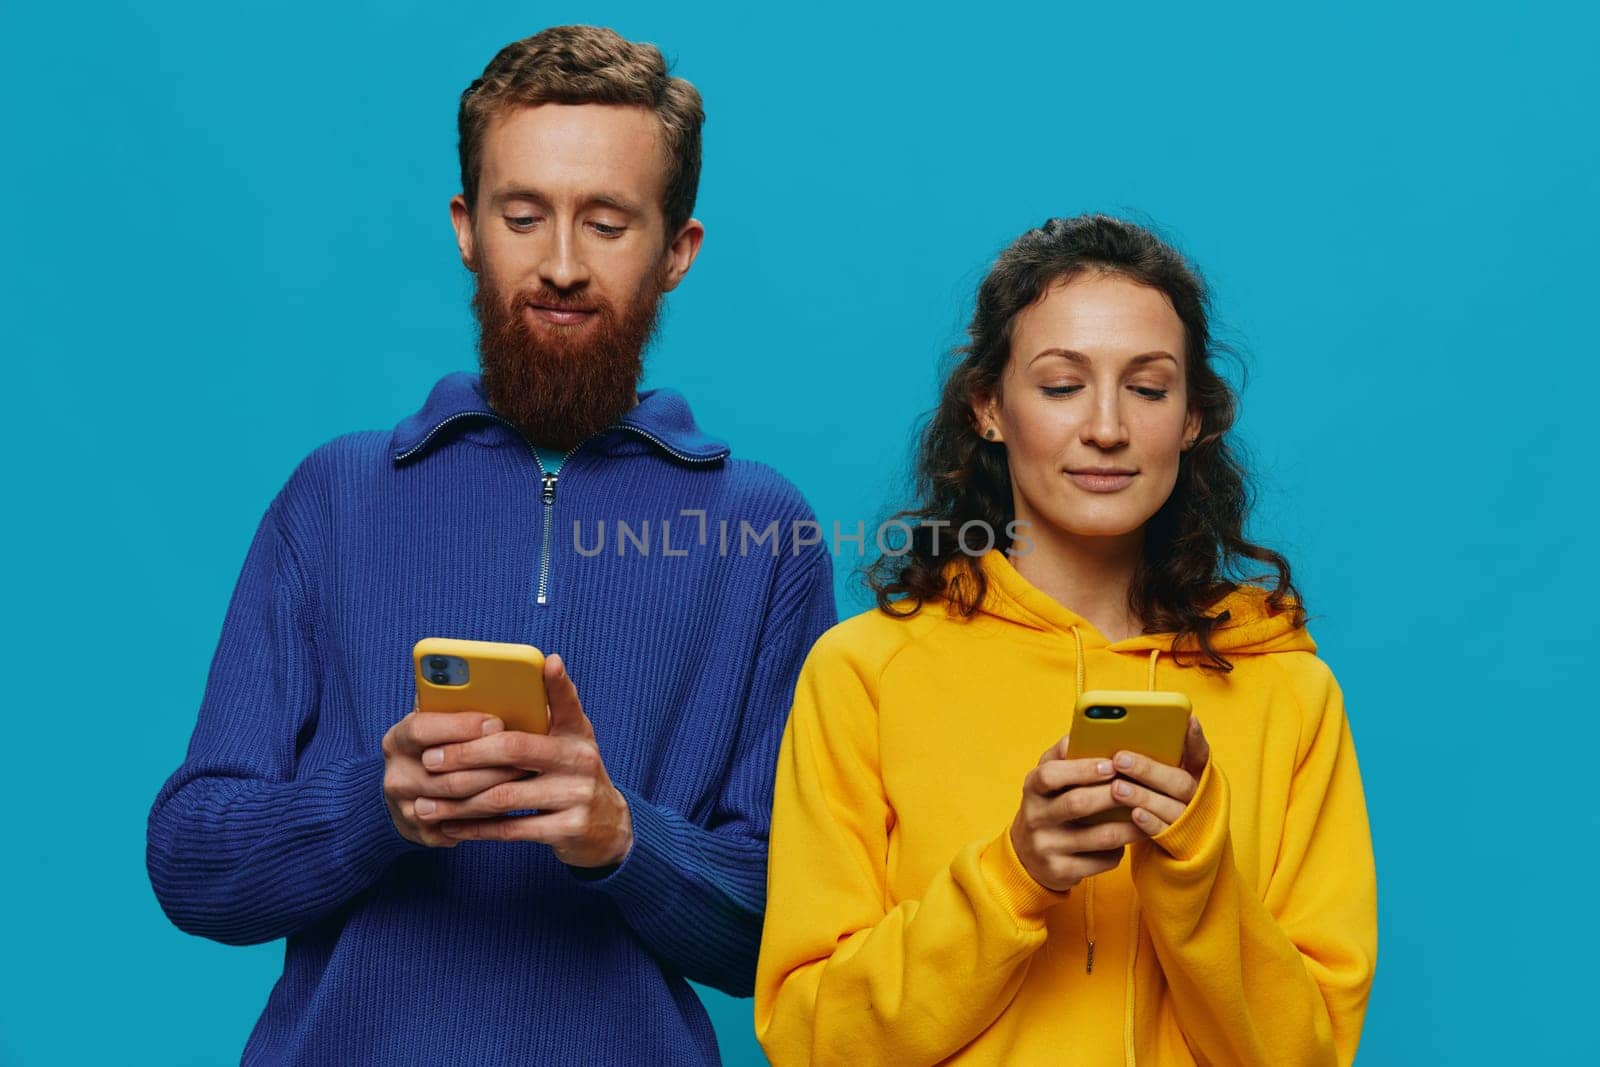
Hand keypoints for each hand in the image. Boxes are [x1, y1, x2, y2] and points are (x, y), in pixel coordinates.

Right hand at [381, 709, 525, 846]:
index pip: (422, 729)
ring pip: (459, 800)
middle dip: (491, 762)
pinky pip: (462, 826)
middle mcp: (396, 775)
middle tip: (526, 754)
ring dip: (497, 787)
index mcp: (398, 739)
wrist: (411, 792)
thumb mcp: (440, 720)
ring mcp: (405, 808)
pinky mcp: (422, 834)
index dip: (461, 726)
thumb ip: (459, 705)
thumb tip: (507, 689)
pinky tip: (514, 802)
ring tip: (527, 774)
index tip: (496, 722)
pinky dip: (491, 814)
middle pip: (446, 770)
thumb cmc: (438, 746)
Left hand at [409, 654, 633, 868]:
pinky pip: (512, 829)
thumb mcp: (569, 740)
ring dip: (460, 801)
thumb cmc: (570, 774)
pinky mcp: (569, 828)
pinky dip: (476, 829)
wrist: (607, 828)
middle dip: (466, 754)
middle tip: (430, 759)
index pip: (567, 702)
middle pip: (515, 749)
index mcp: (578, 732)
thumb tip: (510, 679)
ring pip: (505, 796)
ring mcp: (577, 795)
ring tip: (426, 804)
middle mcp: (581, 760)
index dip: (558, 682)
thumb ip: (544, 713)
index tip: (548, 661)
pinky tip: (452, 827)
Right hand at [1009, 736, 1144, 892]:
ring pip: (1098, 837)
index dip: (1082, 769)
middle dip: (1112, 795)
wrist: (1026, 857)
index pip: (1051, 774)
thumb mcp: (1046, 779)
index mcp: (1032, 788)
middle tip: (1137, 788)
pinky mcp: (1060, 872)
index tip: (1112, 764)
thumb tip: (1085, 730)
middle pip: (1077, 804)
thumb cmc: (1047, 807)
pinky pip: (1101, 861)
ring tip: (1148, 814)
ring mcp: (1046, 847)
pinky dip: (1121, 849)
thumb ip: (1063, 754)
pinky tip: (1129, 839)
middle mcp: (1034, 817)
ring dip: (1129, 825)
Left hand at [1110, 715, 1211, 836]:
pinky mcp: (1178, 841)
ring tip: (1117, 787)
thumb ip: (1148, 756)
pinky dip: (1150, 822)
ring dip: (1143, 796)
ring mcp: (1189, 819)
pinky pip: (1165, 832)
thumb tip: (1111, 734)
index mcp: (1194, 773)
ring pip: (1172, 807)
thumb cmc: (1154, 794)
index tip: (1188, 720)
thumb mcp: (1155, 772)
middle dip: (1148, 769)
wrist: (1169, 840)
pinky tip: (1133, 814)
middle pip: (1180, 781)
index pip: (1200, 753)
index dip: (1196, 738)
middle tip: (1119, 758)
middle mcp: (1196, 795)